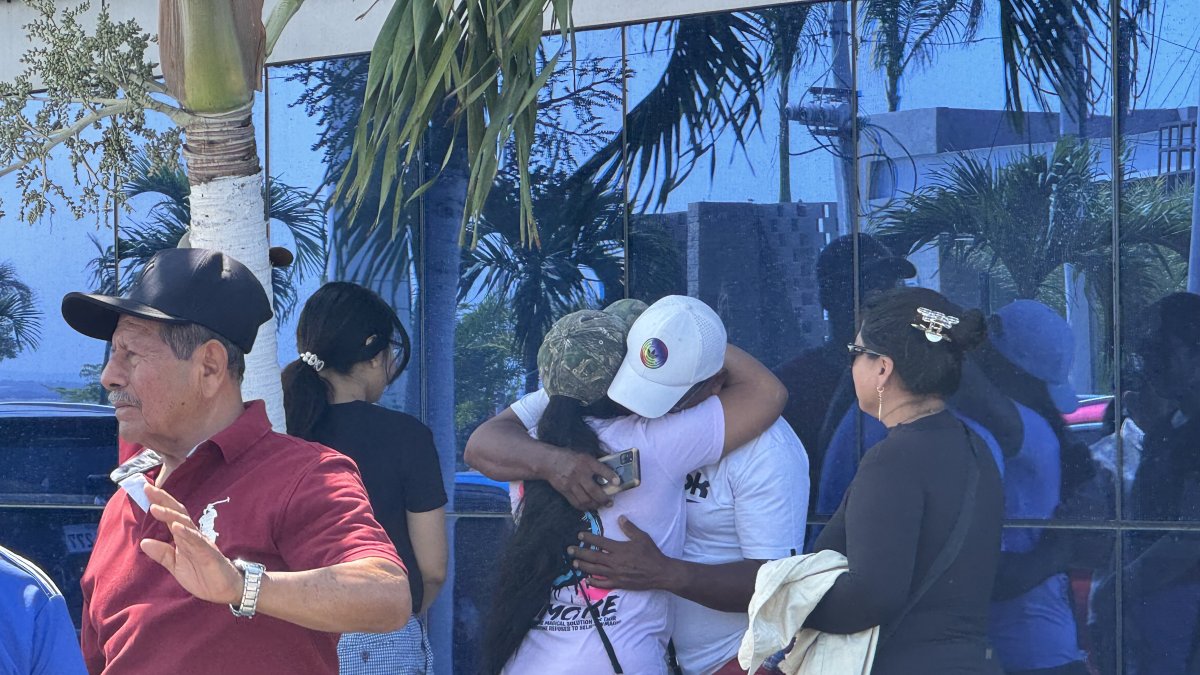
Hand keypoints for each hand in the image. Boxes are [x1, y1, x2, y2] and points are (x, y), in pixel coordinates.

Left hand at [139, 484, 243, 605]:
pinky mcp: (208, 553)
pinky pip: (197, 541)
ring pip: (185, 524)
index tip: (146, 489)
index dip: (159, 503)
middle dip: (163, 500)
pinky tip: (177, 527)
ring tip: (155, 507)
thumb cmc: (201, 575)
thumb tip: (143, 541)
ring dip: (171, 515)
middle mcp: (193, 535)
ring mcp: (201, 543)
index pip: (171, 516)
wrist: (223, 590)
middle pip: (178, 513)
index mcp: (184, 537)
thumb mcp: (176, 565)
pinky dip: (187, 533)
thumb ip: (162, 553)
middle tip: (148, 488)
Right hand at [543, 447, 619, 511]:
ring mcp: (571, 483)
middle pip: (594, 490)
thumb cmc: (570, 458)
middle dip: (604, 499)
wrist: (550, 461)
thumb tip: (611, 471)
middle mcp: (579, 473)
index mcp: (586, 461)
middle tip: (610, 502)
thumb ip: (596, 463)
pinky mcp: (565, 491)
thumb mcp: (584, 455)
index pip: (601, 469)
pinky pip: (576, 502)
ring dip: (595, 505)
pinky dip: (584, 507)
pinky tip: (589, 507)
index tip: (618, 482)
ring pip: (585, 499)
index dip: (610, 476)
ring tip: (601, 506)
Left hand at [568, 517, 681, 591]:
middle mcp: (614, 561)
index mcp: (619, 549)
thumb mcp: (642, 537)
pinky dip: (594, 582)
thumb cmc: (651, 554)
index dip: (589, 538)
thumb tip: (620, 518)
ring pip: (595, 570)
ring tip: (574, 563)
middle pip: (593, 556)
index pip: (600, 542)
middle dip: (580, 552)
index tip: (579, 535)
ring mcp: (615, 574)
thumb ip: (629, 528)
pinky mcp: (619, 583)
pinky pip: (603, 584)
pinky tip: (587, 580)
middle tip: (569, 550)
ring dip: (583, 566)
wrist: (660, 573)